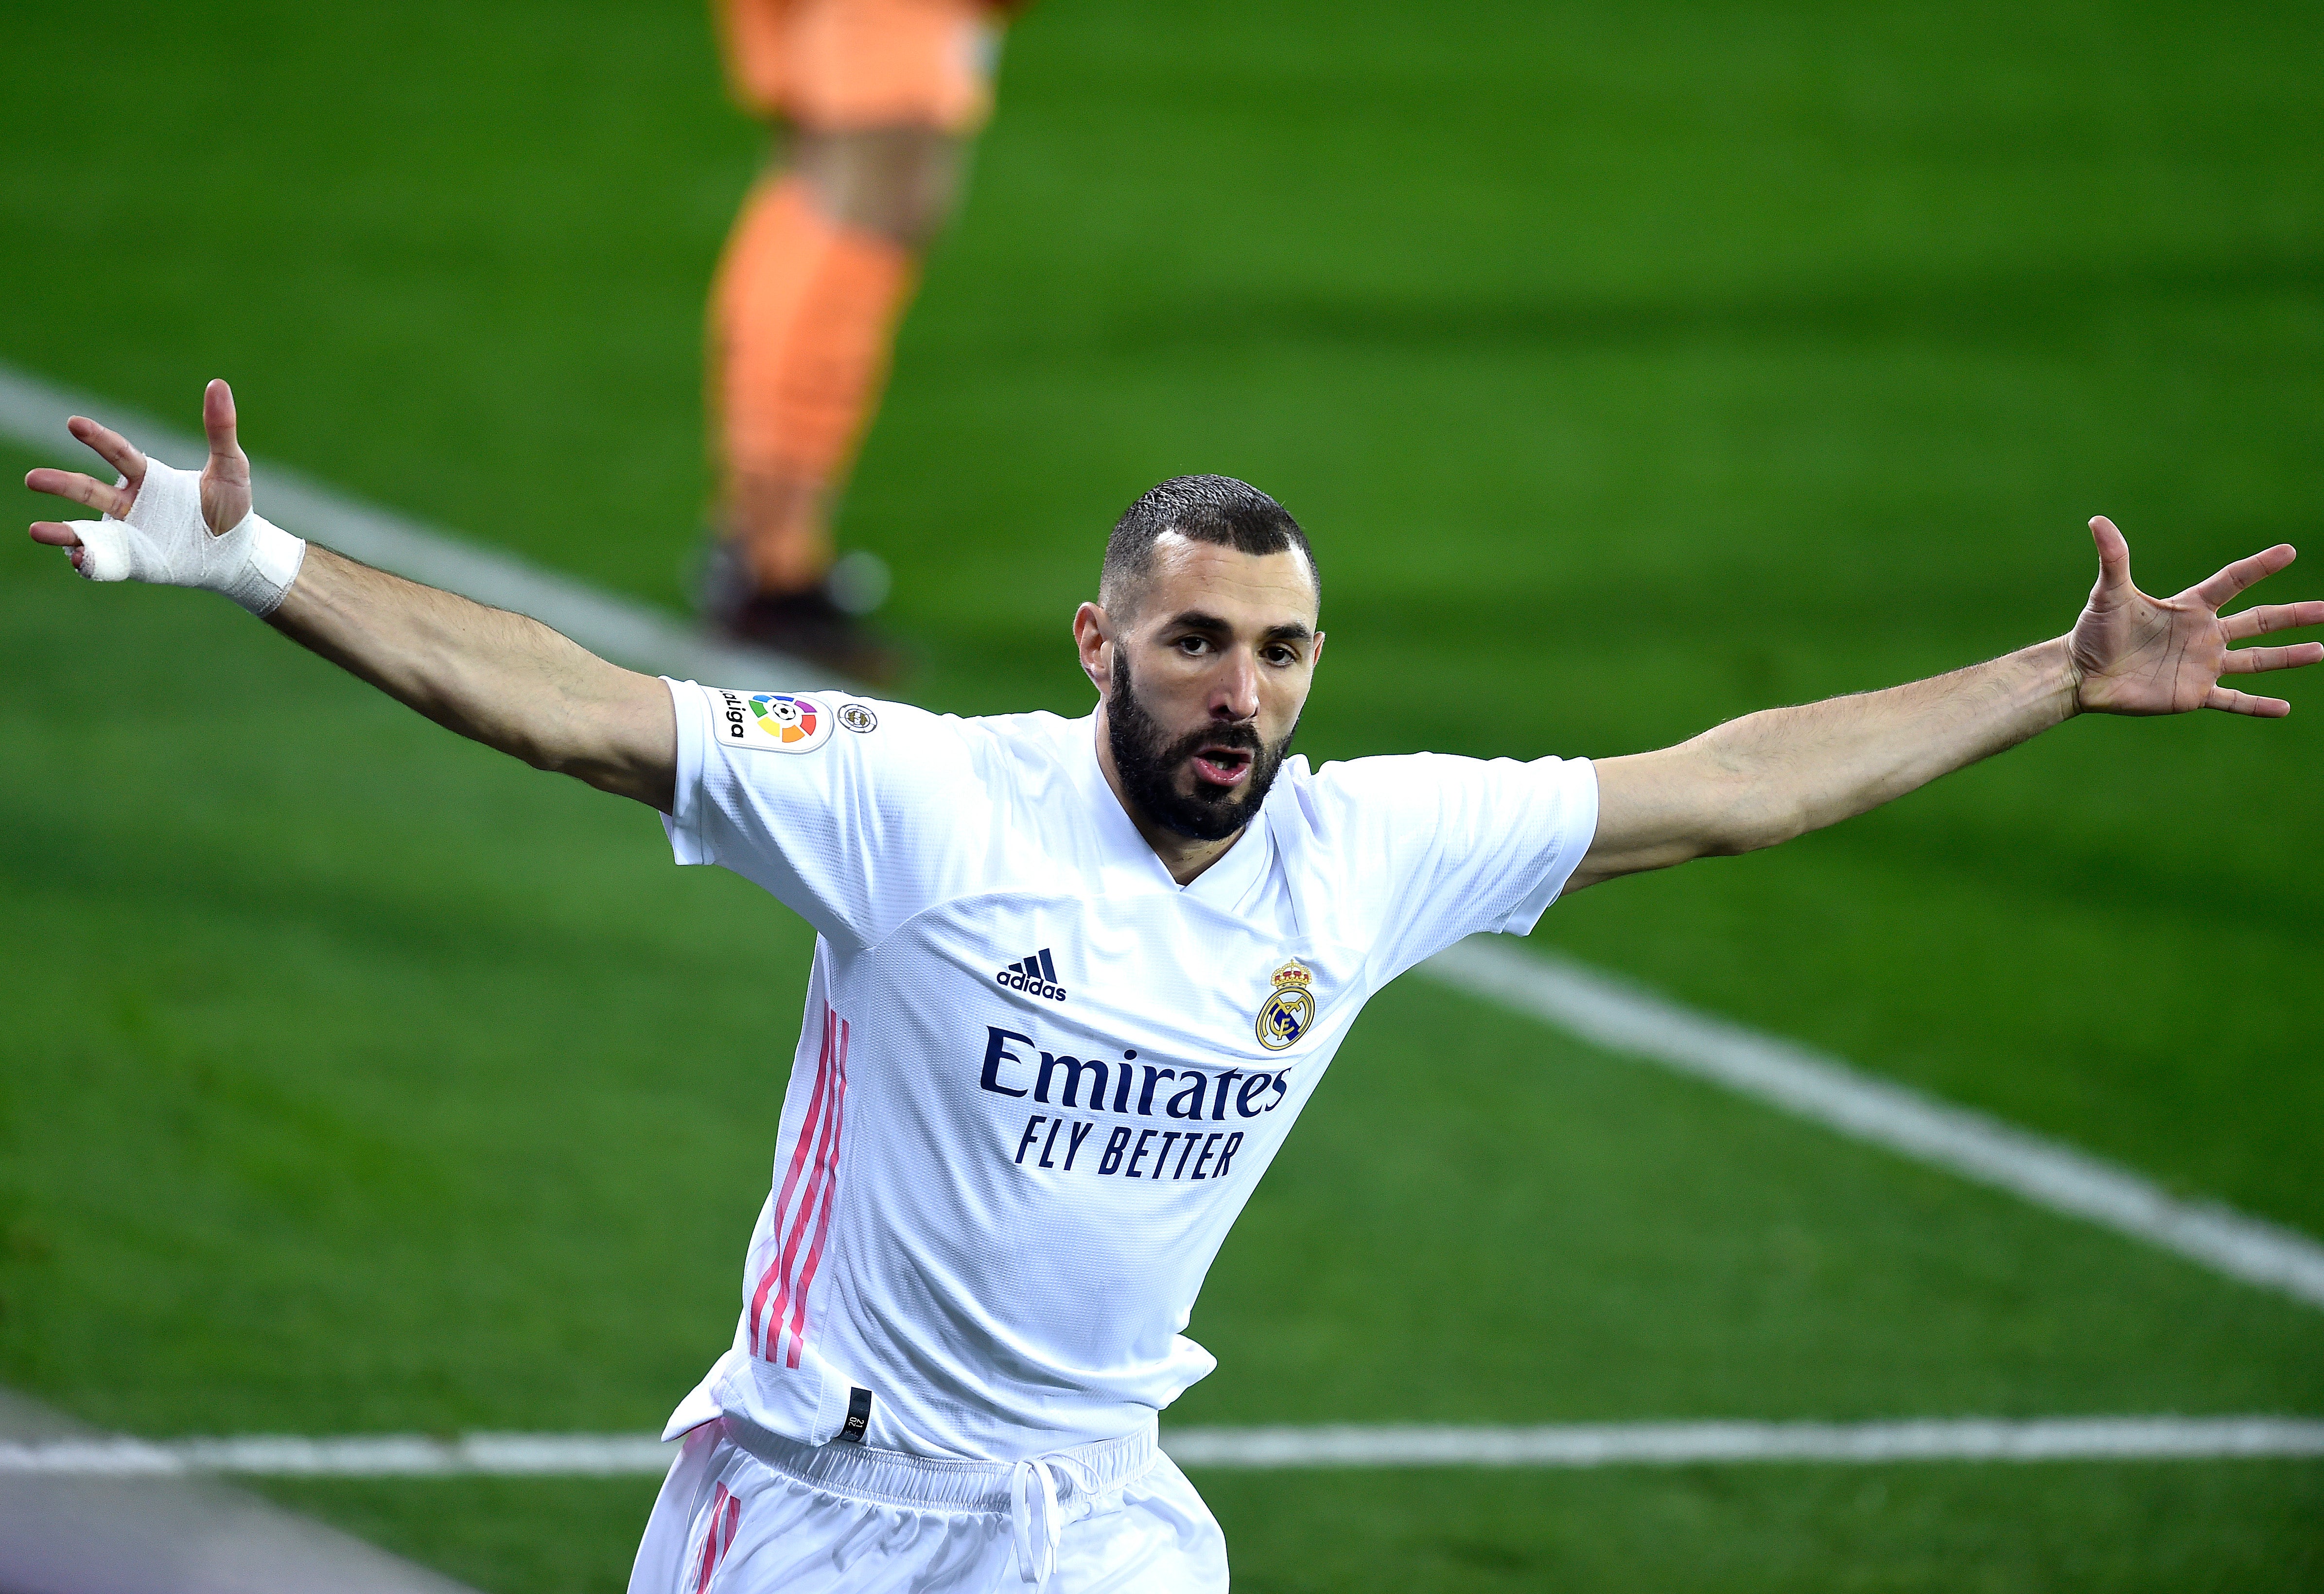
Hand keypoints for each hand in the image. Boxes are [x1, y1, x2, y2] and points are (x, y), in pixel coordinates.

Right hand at [27, 378, 252, 568]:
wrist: (239, 552)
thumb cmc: (231, 505)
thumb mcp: (230, 467)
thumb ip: (221, 429)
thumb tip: (219, 384)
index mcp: (149, 478)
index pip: (118, 453)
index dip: (97, 438)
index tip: (75, 423)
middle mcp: (130, 504)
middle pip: (90, 491)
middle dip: (62, 485)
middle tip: (32, 479)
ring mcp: (128, 533)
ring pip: (87, 529)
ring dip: (61, 530)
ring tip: (35, 531)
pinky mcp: (133, 560)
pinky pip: (103, 561)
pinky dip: (88, 561)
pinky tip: (76, 561)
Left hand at [2068, 517, 2323, 716]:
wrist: (2081, 674)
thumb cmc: (2094, 631)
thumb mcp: (2108, 593)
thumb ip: (2113, 559)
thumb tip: (2097, 521)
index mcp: (2190, 607)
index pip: (2232, 581)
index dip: (2259, 567)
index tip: (2288, 551)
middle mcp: (2204, 634)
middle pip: (2258, 620)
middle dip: (2293, 615)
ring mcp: (2202, 665)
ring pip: (2256, 659)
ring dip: (2288, 656)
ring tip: (2321, 650)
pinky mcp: (2194, 694)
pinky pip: (2233, 699)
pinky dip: (2258, 705)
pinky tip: (2284, 708)